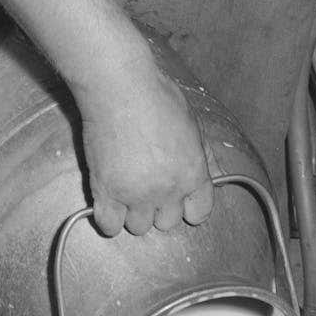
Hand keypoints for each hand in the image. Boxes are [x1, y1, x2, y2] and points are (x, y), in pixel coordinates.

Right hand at [79, 67, 213, 236]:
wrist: (120, 87)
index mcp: (192, 173)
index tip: (177, 199)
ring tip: (124, 189)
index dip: (188, 207)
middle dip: (157, 208)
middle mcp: (168, 190)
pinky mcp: (107, 193)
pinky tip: (108, 202)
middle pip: (166, 223)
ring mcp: (136, 195)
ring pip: (138, 227)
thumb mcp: (191, 125)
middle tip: (145, 186)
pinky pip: (109, 226)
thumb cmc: (156, 96)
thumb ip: (199, 156)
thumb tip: (208, 175)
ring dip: (131, 213)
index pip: (199, 212)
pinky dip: (108, 219)